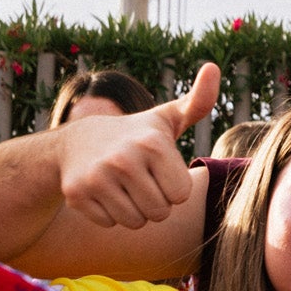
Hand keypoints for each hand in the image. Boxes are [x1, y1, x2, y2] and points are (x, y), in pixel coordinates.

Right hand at [61, 62, 221, 228]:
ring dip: (134, 211)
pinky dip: (110, 214)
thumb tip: (213, 67)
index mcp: (152, 143)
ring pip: (135, 222)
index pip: (181, 195)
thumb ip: (198, 102)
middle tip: (142, 180)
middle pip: (160, 212)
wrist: (77, 142)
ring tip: (125, 187)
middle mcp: (123, 159)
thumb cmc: (136, 135)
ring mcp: (97, 178)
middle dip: (155, 202)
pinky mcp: (76, 194)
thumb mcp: (166, 119)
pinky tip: (105, 192)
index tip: (160, 169)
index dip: (173, 186)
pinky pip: (110, 224)